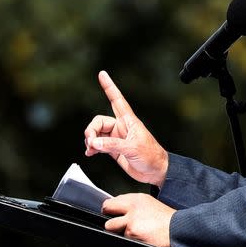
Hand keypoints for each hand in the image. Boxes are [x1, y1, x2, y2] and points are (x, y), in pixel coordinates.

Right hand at [84, 70, 168, 186]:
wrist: (155, 172)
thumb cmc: (151, 156)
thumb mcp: (133, 148)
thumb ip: (113, 145)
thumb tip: (94, 143)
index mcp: (129, 121)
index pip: (117, 100)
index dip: (109, 87)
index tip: (102, 74)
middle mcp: (121, 127)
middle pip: (99, 121)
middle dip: (91, 131)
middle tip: (91, 143)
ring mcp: (116, 138)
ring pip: (96, 133)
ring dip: (90, 140)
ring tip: (91, 150)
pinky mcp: (113, 149)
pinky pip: (98, 144)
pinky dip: (92, 147)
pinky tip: (90, 153)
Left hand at [102, 193, 173, 246]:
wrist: (177, 229)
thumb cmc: (166, 219)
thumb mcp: (149, 204)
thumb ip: (133, 205)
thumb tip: (119, 209)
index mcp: (136, 198)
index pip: (112, 200)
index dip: (110, 208)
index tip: (112, 212)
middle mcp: (132, 207)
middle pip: (106, 209)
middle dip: (109, 217)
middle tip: (115, 222)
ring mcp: (131, 220)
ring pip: (111, 226)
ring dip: (118, 230)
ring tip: (132, 231)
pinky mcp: (132, 233)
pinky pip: (122, 238)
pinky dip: (128, 239)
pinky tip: (139, 236)